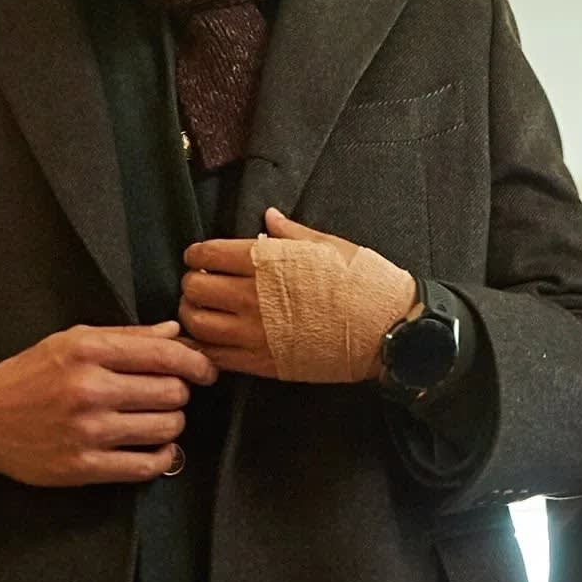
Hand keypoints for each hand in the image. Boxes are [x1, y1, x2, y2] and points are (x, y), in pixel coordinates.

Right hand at [0, 321, 215, 485]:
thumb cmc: (30, 374)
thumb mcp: (73, 340)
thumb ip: (127, 336)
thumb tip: (174, 332)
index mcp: (89, 351)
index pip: (166, 355)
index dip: (196, 363)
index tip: (205, 370)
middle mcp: (90, 390)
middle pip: (173, 392)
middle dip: (179, 393)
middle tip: (168, 394)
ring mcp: (87, 431)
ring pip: (167, 427)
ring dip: (172, 423)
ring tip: (157, 418)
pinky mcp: (83, 467)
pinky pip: (146, 466)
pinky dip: (162, 457)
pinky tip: (157, 448)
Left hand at [181, 208, 414, 381]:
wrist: (388, 329)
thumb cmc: (363, 282)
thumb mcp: (328, 245)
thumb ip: (290, 233)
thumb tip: (268, 217)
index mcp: (266, 261)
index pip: (206, 255)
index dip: (197, 255)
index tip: (201, 258)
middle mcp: (252, 296)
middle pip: (194, 289)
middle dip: (193, 284)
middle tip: (204, 285)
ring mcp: (255, 333)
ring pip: (197, 324)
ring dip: (194, 316)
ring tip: (206, 313)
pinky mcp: (263, 364)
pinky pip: (216, 357)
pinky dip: (205, 348)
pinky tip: (214, 341)